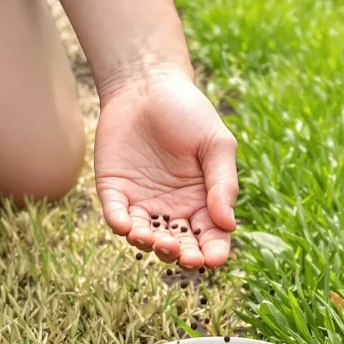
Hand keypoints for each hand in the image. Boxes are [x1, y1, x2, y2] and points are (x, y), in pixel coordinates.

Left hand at [94, 72, 238, 268]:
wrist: (147, 84)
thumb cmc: (188, 112)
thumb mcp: (216, 145)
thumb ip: (223, 183)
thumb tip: (229, 224)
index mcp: (203, 201)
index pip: (211, 237)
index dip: (213, 252)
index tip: (213, 259)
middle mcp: (172, 209)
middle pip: (179, 245)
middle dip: (181, 255)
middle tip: (181, 253)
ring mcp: (142, 202)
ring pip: (146, 237)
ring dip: (149, 244)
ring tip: (153, 239)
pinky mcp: (114, 191)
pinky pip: (116, 215)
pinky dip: (120, 224)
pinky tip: (126, 226)